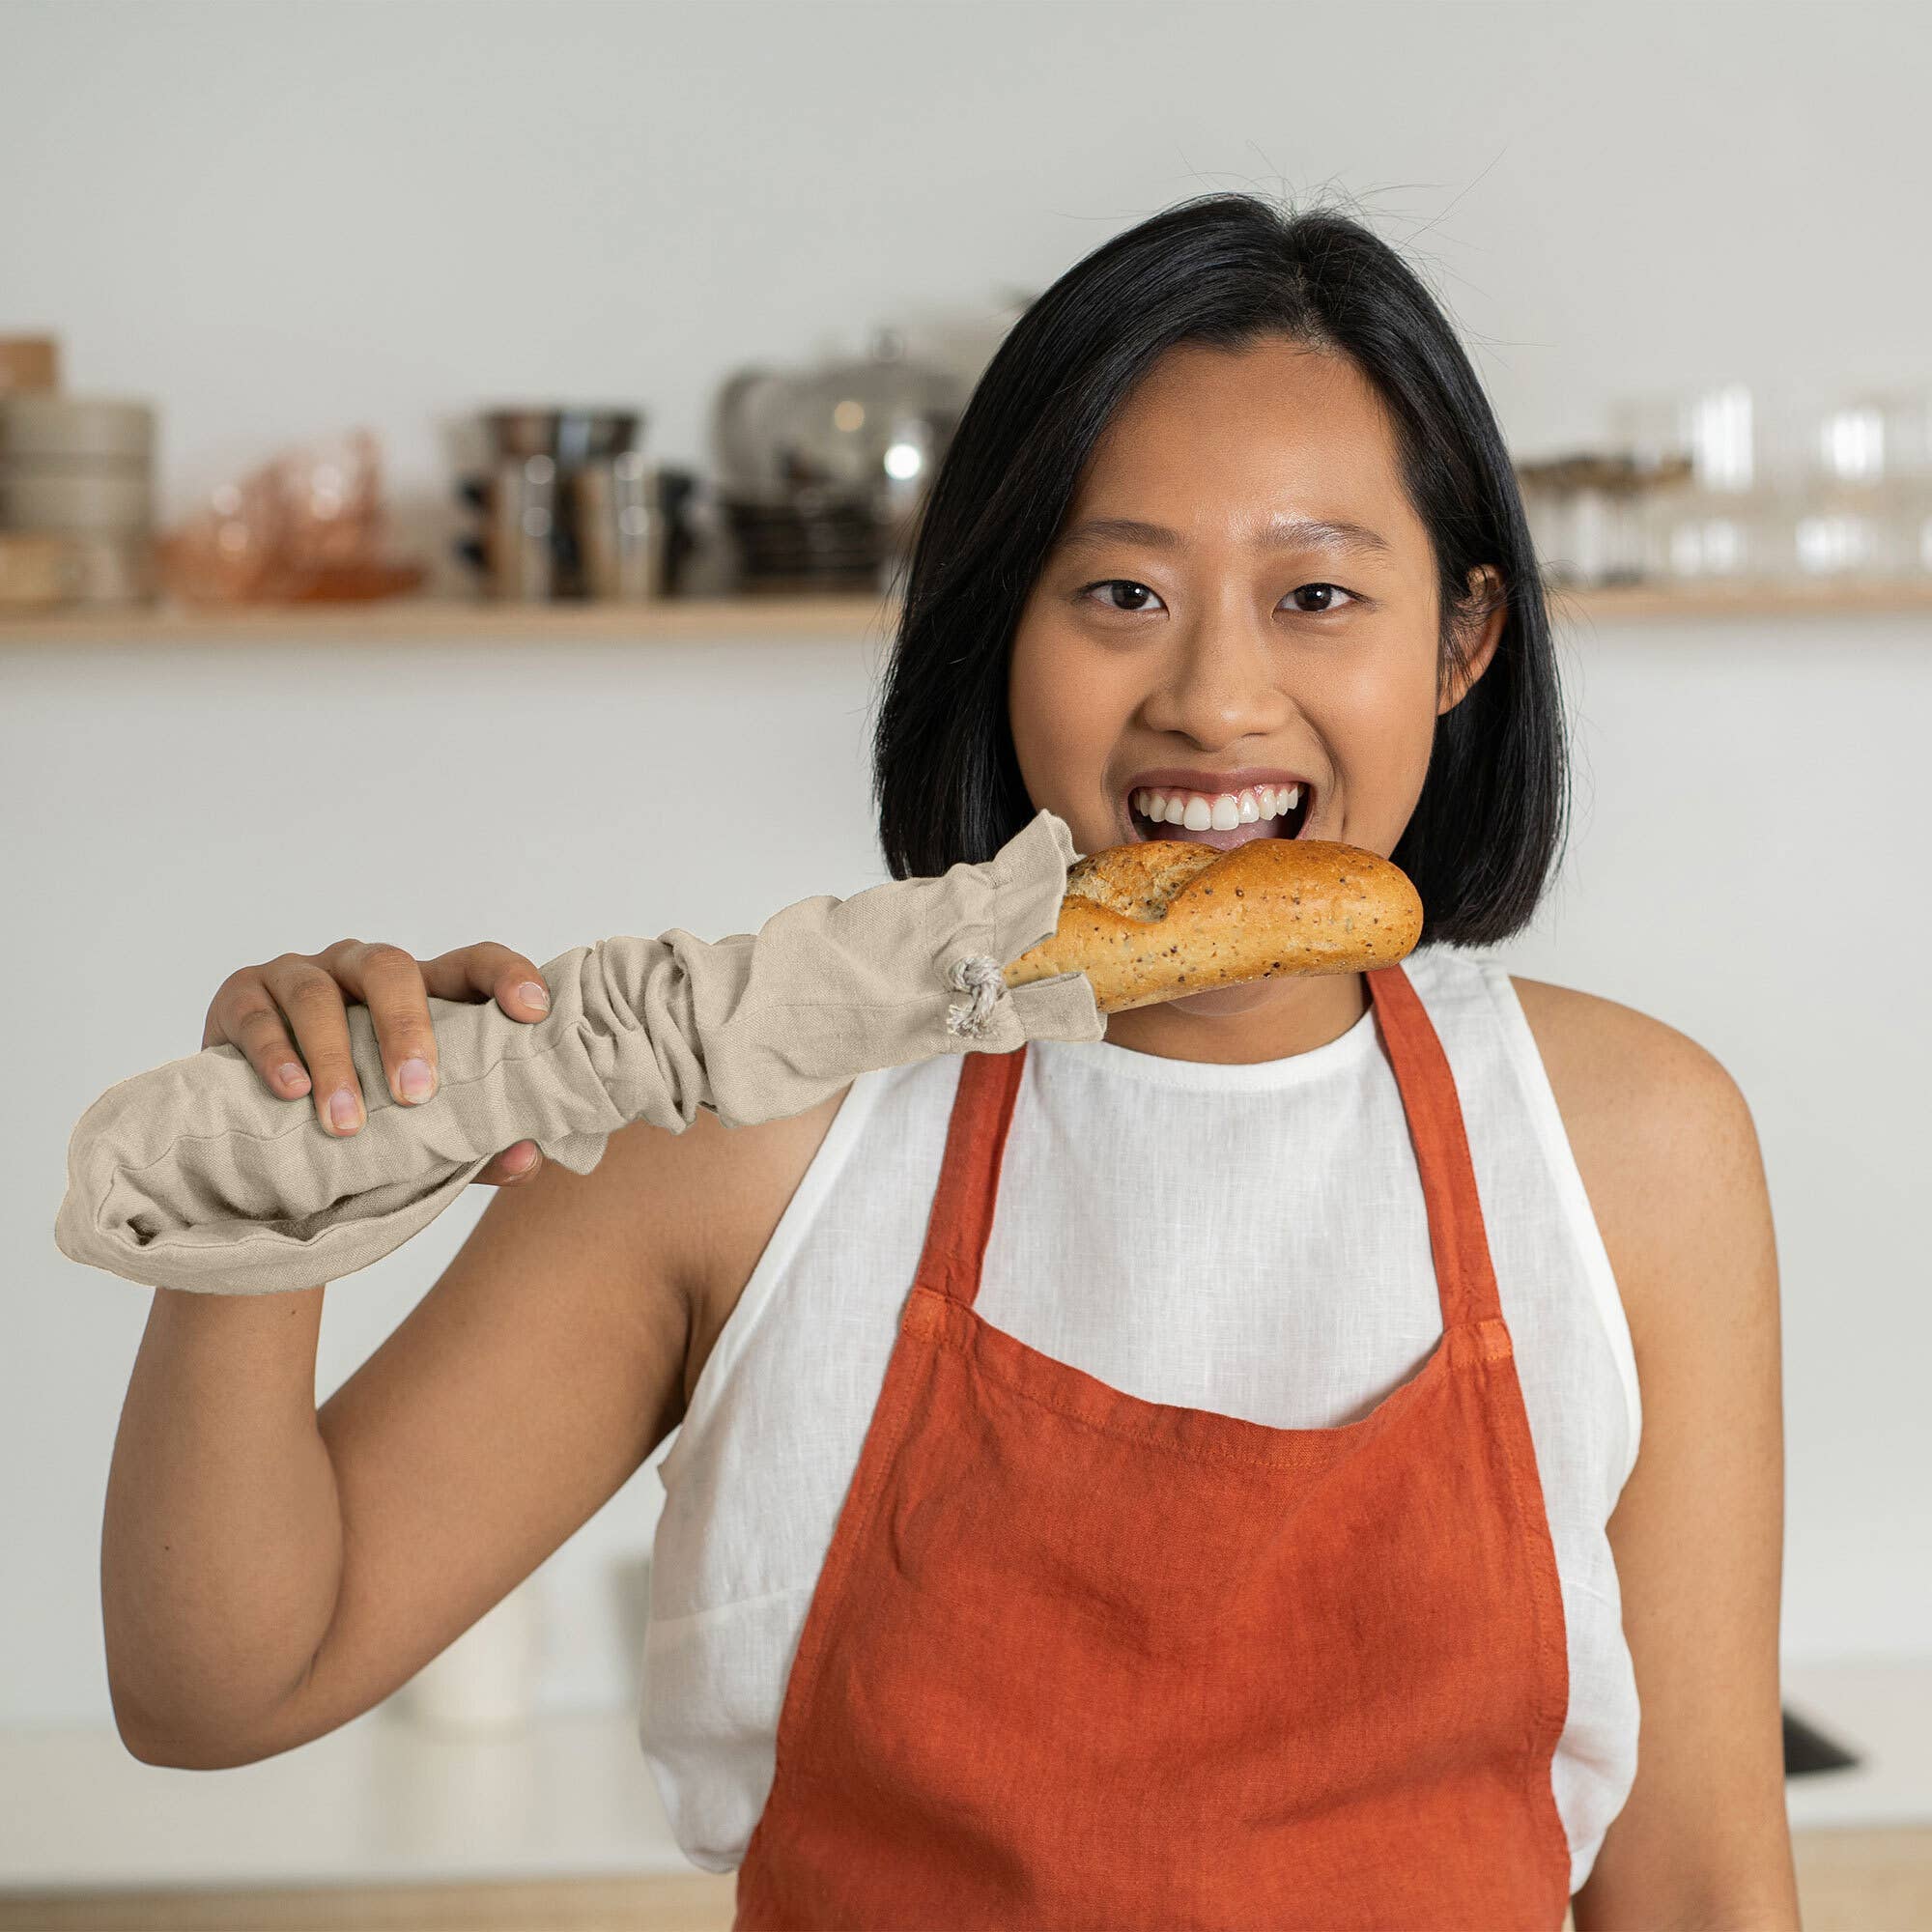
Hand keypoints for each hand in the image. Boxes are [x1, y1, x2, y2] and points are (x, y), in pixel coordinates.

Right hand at [200, 939, 553, 1184]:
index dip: (507, 975)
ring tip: (347, 1122)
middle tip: (416, 1094)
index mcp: (423, 992)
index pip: (472, 963)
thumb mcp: (420, 1130)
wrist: (260, 1129)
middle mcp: (362, 970)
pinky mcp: (241, 997)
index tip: (532, 1012)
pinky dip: (275, 1054)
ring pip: (318, 994)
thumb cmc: (365, 1116)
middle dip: (405, 1027)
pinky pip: (257, 1015)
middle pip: (390, 968)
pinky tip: (290, 1092)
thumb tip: (525, 1159)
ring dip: (334, 1059)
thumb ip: (476, 1145)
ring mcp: (299, 975)